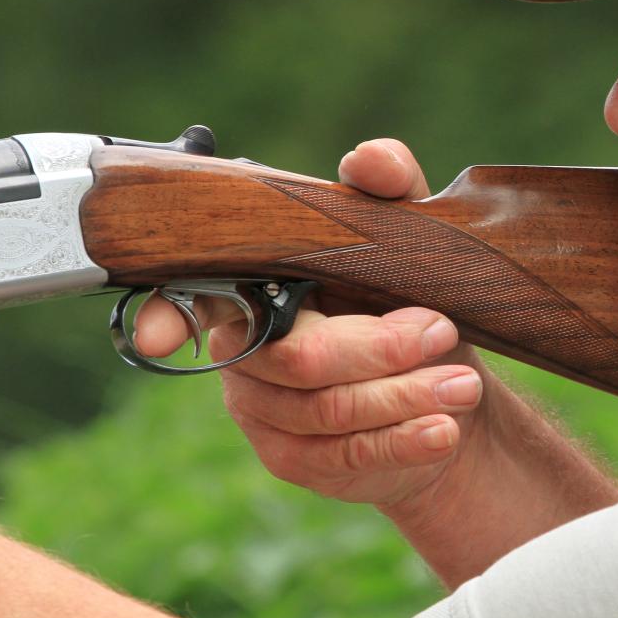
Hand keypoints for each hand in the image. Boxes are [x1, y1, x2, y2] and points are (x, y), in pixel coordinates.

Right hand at [135, 139, 491, 510]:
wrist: (447, 380)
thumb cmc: (413, 296)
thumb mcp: (410, 236)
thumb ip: (390, 191)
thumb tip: (371, 158)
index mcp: (255, 284)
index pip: (190, 296)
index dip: (165, 315)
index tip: (154, 337)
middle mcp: (242, 350)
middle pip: (297, 358)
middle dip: (378, 348)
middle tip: (442, 331)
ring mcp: (262, 411)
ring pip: (327, 411)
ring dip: (405, 397)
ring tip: (463, 384)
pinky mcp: (295, 459)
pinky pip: (345, 456)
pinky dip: (402, 442)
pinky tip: (442, 429)